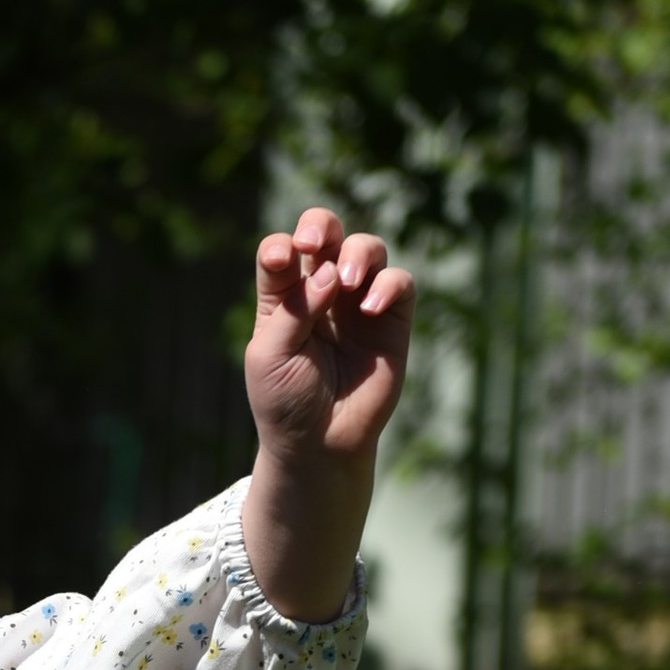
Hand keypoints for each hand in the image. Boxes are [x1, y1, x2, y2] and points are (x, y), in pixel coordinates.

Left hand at [241, 206, 416, 624]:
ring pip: (367, 248)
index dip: (283, 246)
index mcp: (283, 297)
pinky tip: (367, 309)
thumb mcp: (270, 354)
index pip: (283, 251)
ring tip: (346, 283)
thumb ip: (293, 308)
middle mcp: (322, 292)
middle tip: (314, 245)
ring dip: (358, 253)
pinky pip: (399, 283)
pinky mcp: (391, 321)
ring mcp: (358, 303)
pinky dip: (386, 285)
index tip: (284, 261)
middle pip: (326, 233)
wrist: (319, 444)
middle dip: (321, 225)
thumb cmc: (285, 401)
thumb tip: (330, 270)